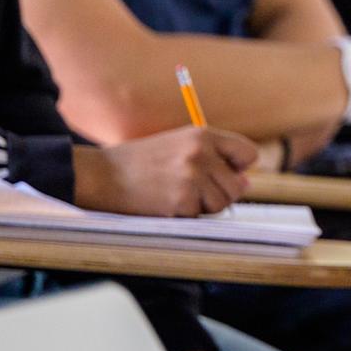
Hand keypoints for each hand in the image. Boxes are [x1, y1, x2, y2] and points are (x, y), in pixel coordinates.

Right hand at [72, 127, 257, 216]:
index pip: (248, 153)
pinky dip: (185, 214)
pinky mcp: (182, 200)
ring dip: (203, 206)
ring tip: (176, 194)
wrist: (103, 175)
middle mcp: (201, 153)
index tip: (224, 174)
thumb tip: (246, 183)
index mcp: (202, 135)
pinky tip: (165, 202)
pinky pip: (199, 216)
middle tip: (190, 189)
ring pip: (221, 204)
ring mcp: (192, 176)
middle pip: (237, 185)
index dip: (238, 168)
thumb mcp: (178, 146)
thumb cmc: (141, 163)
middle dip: (219, 193)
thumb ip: (213, 158)